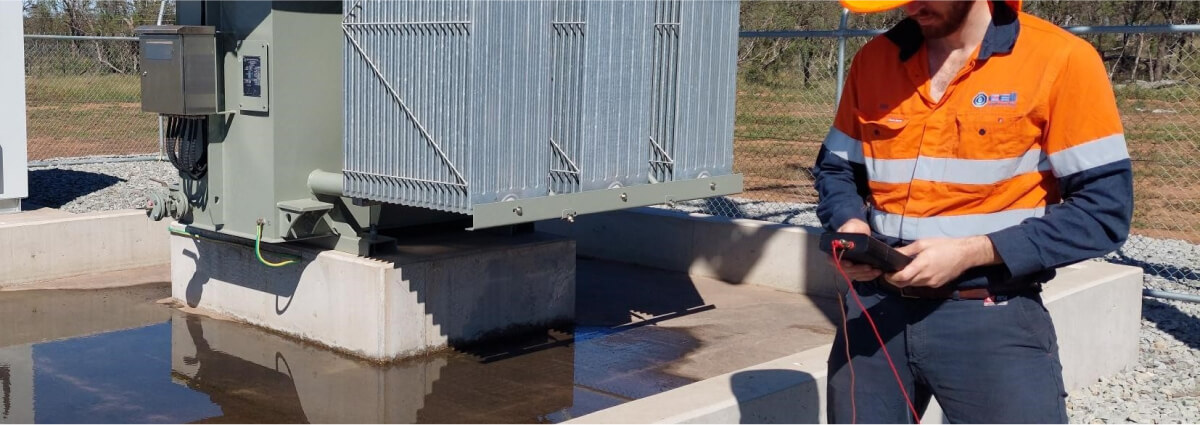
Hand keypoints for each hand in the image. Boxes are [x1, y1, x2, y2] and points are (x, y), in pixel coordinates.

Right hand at [832, 219, 882, 281]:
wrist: (861, 230)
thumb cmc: (854, 227)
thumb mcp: (851, 226)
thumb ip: (847, 232)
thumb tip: (847, 241)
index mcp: (834, 250)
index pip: (833, 260)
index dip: (841, 264)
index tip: (850, 264)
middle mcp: (839, 260)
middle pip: (845, 270)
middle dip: (858, 270)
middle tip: (869, 267)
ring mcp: (847, 267)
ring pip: (854, 275)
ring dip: (865, 274)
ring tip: (877, 270)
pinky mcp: (856, 270)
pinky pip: (860, 276)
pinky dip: (869, 276)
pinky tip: (876, 273)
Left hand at [884, 236, 1000, 287]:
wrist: (965, 254)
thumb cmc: (944, 245)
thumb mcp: (923, 243)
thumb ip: (907, 250)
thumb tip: (893, 252)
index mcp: (922, 265)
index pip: (902, 277)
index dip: (891, 277)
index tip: (885, 273)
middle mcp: (926, 277)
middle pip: (905, 284)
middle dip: (895, 280)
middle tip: (889, 274)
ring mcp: (932, 283)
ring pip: (913, 285)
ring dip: (905, 281)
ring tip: (901, 272)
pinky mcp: (937, 285)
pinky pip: (922, 285)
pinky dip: (915, 281)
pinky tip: (914, 273)